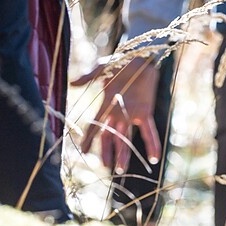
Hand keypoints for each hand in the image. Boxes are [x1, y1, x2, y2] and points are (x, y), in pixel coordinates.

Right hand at [81, 56, 160, 172]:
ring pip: (126, 139)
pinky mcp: (146, 112)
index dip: (89, 139)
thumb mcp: (102, 68)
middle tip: (105, 167)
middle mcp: (118, 113)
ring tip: (120, 170)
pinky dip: (152, 144)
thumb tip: (72, 83)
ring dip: (124, 154)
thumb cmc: (121, 61)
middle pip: (110, 137)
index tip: (84, 152)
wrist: (141, 55)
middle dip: (107, 152)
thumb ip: (89, 77)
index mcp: (106, 105)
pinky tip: (154, 158)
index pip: (95, 126)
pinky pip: (149, 131)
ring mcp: (132, 114)